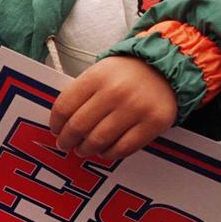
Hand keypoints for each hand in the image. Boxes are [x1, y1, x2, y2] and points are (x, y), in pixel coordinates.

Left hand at [50, 56, 176, 158]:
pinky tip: (104, 151)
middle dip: (67, 140)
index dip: (56, 124)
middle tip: (66, 145)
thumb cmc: (125, 74)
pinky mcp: (153, 123)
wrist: (165, 68)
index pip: (64, 107)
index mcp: (97, 77)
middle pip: (79, 127)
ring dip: (86, 149)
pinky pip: (123, 148)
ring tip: (83, 149)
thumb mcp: (98, 72)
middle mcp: (115, 92)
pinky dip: (109, 154)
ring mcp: (136, 109)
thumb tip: (61, 124)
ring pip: (99, 140)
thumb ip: (80, 94)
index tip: (56, 130)